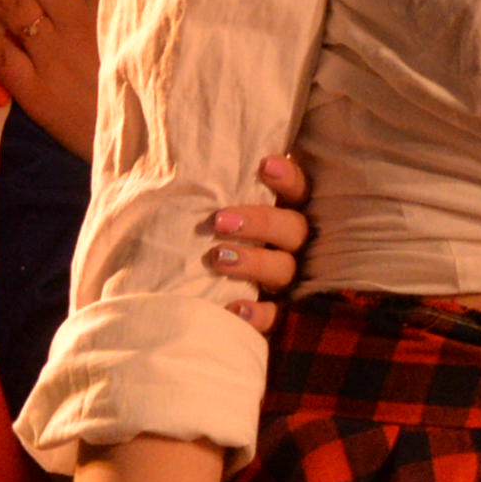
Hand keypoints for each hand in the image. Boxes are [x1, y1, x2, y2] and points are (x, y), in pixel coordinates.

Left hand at [205, 153, 314, 337]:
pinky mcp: (279, 316)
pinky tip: (236, 309)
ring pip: (284, 268)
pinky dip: (259, 313)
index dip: (288, 178)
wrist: (220, 310)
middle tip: (220, 220)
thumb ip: (221, 196)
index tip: (264, 165)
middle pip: (293, 229)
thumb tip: (180, 165)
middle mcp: (295, 247)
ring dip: (254, 261)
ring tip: (217, 257)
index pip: (300, 191)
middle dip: (260, 222)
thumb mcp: (224, 219)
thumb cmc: (214, 248)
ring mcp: (289, 282)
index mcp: (289, 216)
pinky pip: (277, 316)